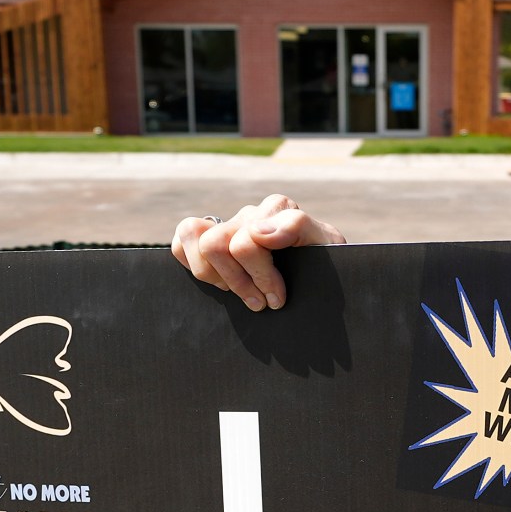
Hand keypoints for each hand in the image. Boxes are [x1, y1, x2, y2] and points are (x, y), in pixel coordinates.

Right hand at [169, 194, 344, 311]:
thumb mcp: (328, 247)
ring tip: (238, 292)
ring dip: (211, 273)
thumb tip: (256, 231)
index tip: (277, 298)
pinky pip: (182, 239)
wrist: (324, 279)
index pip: (248, 240)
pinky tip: (220, 281)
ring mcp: (228, 224)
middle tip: (260, 302)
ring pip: (191, 233)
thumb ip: (299, 228)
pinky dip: (191, 262)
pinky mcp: (210, 238)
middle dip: (237, 281)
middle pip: (215, 243)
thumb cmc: (327, 266)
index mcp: (278, 209)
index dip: (261, 276)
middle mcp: (250, 214)